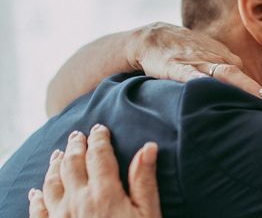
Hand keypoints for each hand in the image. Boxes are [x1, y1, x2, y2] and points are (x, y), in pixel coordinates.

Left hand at [28, 125, 160, 217]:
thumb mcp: (148, 214)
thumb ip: (145, 181)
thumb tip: (148, 147)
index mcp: (105, 192)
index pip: (98, 155)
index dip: (98, 139)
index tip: (99, 128)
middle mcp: (78, 200)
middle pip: (72, 164)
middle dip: (75, 146)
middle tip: (77, 135)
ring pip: (52, 183)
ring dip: (55, 165)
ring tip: (59, 154)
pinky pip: (37, 211)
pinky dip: (36, 197)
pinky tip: (35, 191)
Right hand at [132, 22, 261, 101]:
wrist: (154, 36)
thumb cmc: (184, 51)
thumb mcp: (209, 58)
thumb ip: (226, 74)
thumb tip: (244, 95)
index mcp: (224, 59)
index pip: (245, 76)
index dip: (258, 92)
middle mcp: (215, 60)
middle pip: (239, 75)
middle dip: (256, 90)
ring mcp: (197, 63)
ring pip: (222, 75)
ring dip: (240, 87)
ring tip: (256, 100)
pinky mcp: (176, 67)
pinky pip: (190, 75)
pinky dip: (201, 82)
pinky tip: (209, 90)